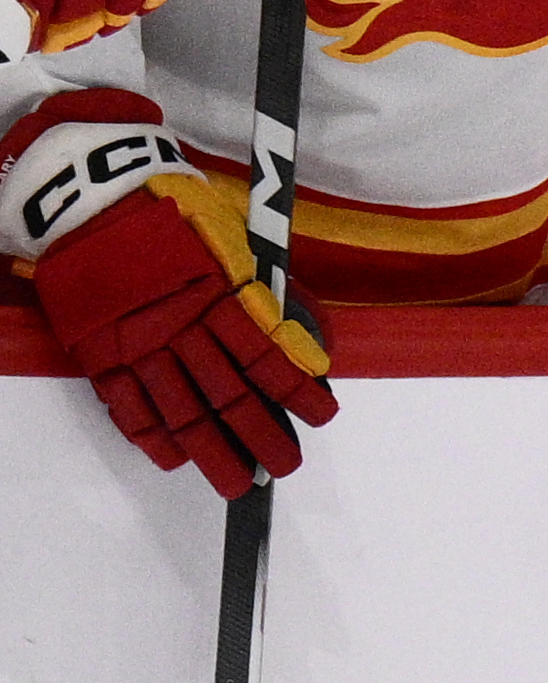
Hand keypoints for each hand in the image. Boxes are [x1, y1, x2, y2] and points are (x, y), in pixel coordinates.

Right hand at [3, 93, 328, 499]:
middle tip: (284, 465)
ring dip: (214, 453)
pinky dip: (152, 438)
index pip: (269, 358)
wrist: (91, 200)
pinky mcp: (101, 354)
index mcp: (220, 298)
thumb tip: (312, 337)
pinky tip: (176, 459)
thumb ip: (271, 291)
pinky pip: (129, 407)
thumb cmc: (172, 211)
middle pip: (230, 397)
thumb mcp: (234, 238)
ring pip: (182, 413)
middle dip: (262, 437)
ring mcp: (139, 346)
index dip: (298, 393)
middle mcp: (182, 330)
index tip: (322, 416)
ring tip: (239, 482)